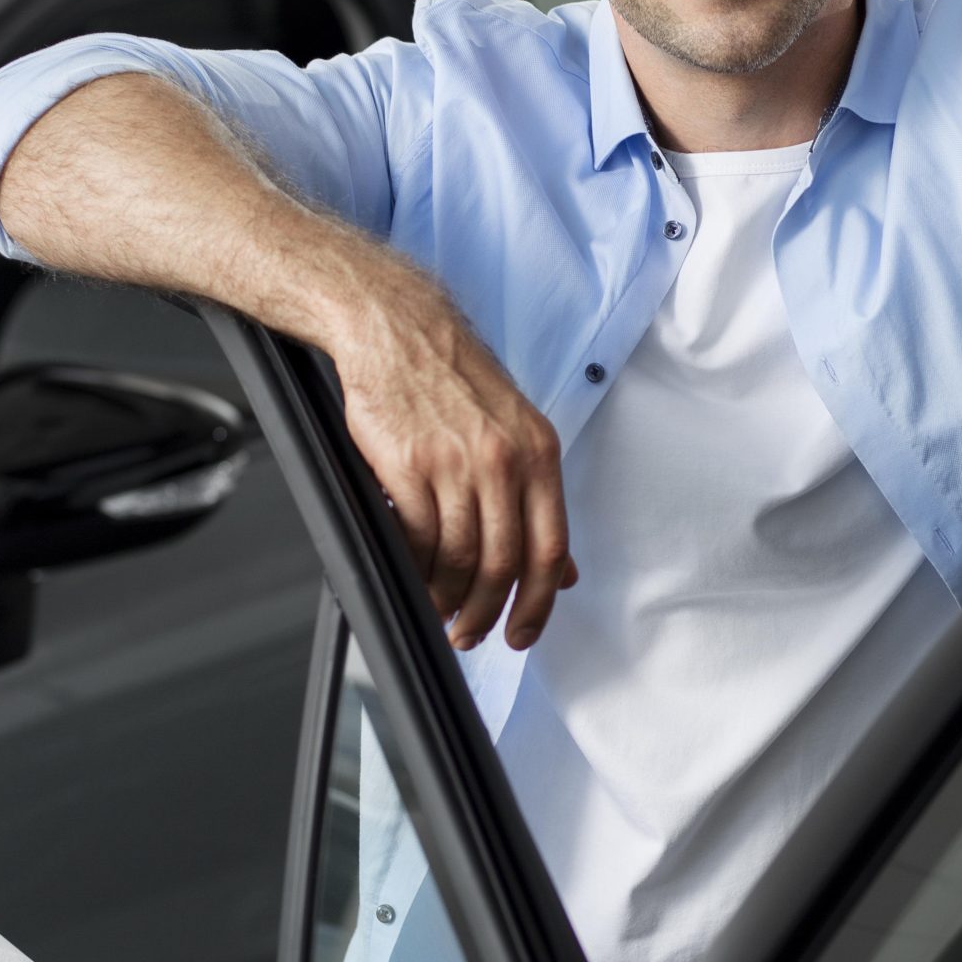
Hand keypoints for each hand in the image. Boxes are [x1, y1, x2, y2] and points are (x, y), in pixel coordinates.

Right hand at [330, 266, 576, 652]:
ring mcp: (454, 462)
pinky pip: (416, 537)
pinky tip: (414, 576)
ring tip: (441, 610)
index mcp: (539, 452)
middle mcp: (503, 459)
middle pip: (504, 562)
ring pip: (459, 557)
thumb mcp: (517, 429)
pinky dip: (415, 568)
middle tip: (472, 633)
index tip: (523, 632)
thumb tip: (564, 567)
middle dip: (488, 612)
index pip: (550, 547)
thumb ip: (540, 499)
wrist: (397, 329)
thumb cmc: (454, 377)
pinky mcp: (406, 464)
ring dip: (448, 597)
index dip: (538, 603)